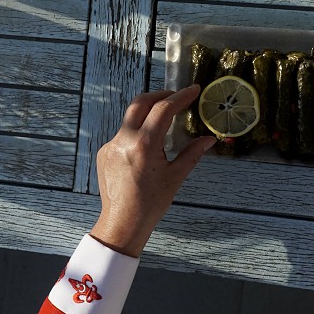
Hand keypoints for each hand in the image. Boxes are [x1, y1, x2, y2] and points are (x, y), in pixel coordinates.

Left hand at [90, 86, 217, 257]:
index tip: (193, 90)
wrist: (122, 223)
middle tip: (178, 98)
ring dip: (148, 113)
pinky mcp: (104, 152)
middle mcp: (124, 139)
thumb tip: (208, 140)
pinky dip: (138, 131)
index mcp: (144, 145)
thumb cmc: (150, 204)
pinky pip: (123, 133)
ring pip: (130, 117)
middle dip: (161, 95)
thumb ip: (192, 154)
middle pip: (141, 102)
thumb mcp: (175, 177)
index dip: (180, 96)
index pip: (163, 109)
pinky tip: (149, 145)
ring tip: (165, 120)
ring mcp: (111, 145)